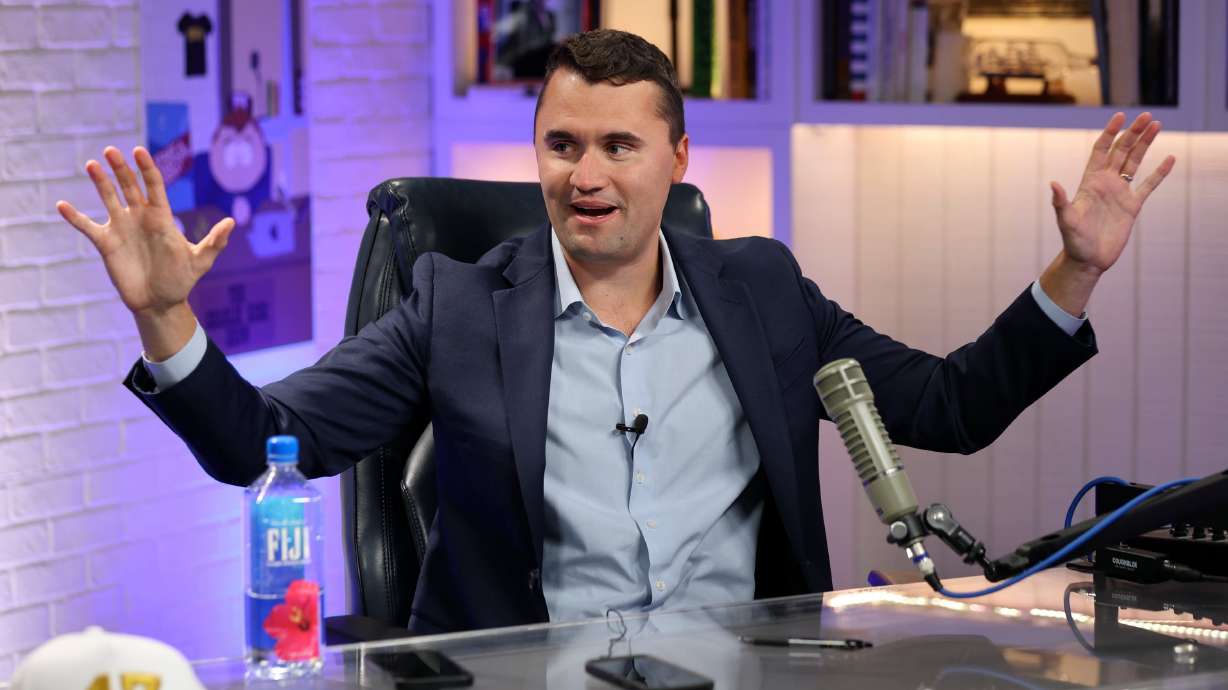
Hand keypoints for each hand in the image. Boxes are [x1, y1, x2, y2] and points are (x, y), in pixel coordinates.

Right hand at [56, 146, 233, 316]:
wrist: (160, 303)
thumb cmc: (182, 281)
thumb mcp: (200, 262)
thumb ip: (214, 242)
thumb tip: (231, 222)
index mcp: (161, 217)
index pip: (153, 186)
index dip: (146, 168)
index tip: (139, 151)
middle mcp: (139, 217)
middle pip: (128, 186)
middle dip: (121, 168)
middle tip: (111, 151)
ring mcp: (121, 228)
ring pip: (108, 198)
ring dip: (100, 182)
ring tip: (92, 165)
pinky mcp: (106, 243)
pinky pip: (87, 226)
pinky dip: (74, 217)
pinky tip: (62, 205)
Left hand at [1049, 112, 1174, 275]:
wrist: (1088, 260)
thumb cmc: (1073, 240)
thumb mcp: (1066, 220)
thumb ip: (1060, 202)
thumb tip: (1053, 183)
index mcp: (1090, 181)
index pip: (1101, 150)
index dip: (1110, 133)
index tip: (1119, 116)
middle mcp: (1106, 183)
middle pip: (1122, 151)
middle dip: (1133, 132)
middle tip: (1147, 115)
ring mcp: (1120, 193)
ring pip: (1135, 162)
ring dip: (1145, 144)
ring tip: (1157, 125)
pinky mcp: (1133, 206)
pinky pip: (1149, 185)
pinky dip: (1159, 173)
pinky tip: (1169, 159)